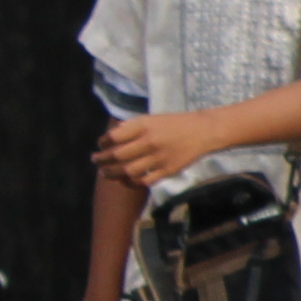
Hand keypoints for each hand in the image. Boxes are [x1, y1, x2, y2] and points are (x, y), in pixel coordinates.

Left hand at [94, 113, 215, 192]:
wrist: (204, 131)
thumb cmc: (176, 123)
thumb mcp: (153, 118)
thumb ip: (132, 126)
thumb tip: (112, 136)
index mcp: (144, 126)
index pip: (114, 137)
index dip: (103, 143)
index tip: (100, 146)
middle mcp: (149, 141)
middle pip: (117, 156)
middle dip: (101, 160)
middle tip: (96, 161)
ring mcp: (158, 158)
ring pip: (127, 171)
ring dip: (112, 173)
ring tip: (106, 173)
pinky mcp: (167, 170)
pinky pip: (144, 181)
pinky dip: (132, 182)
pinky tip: (126, 180)